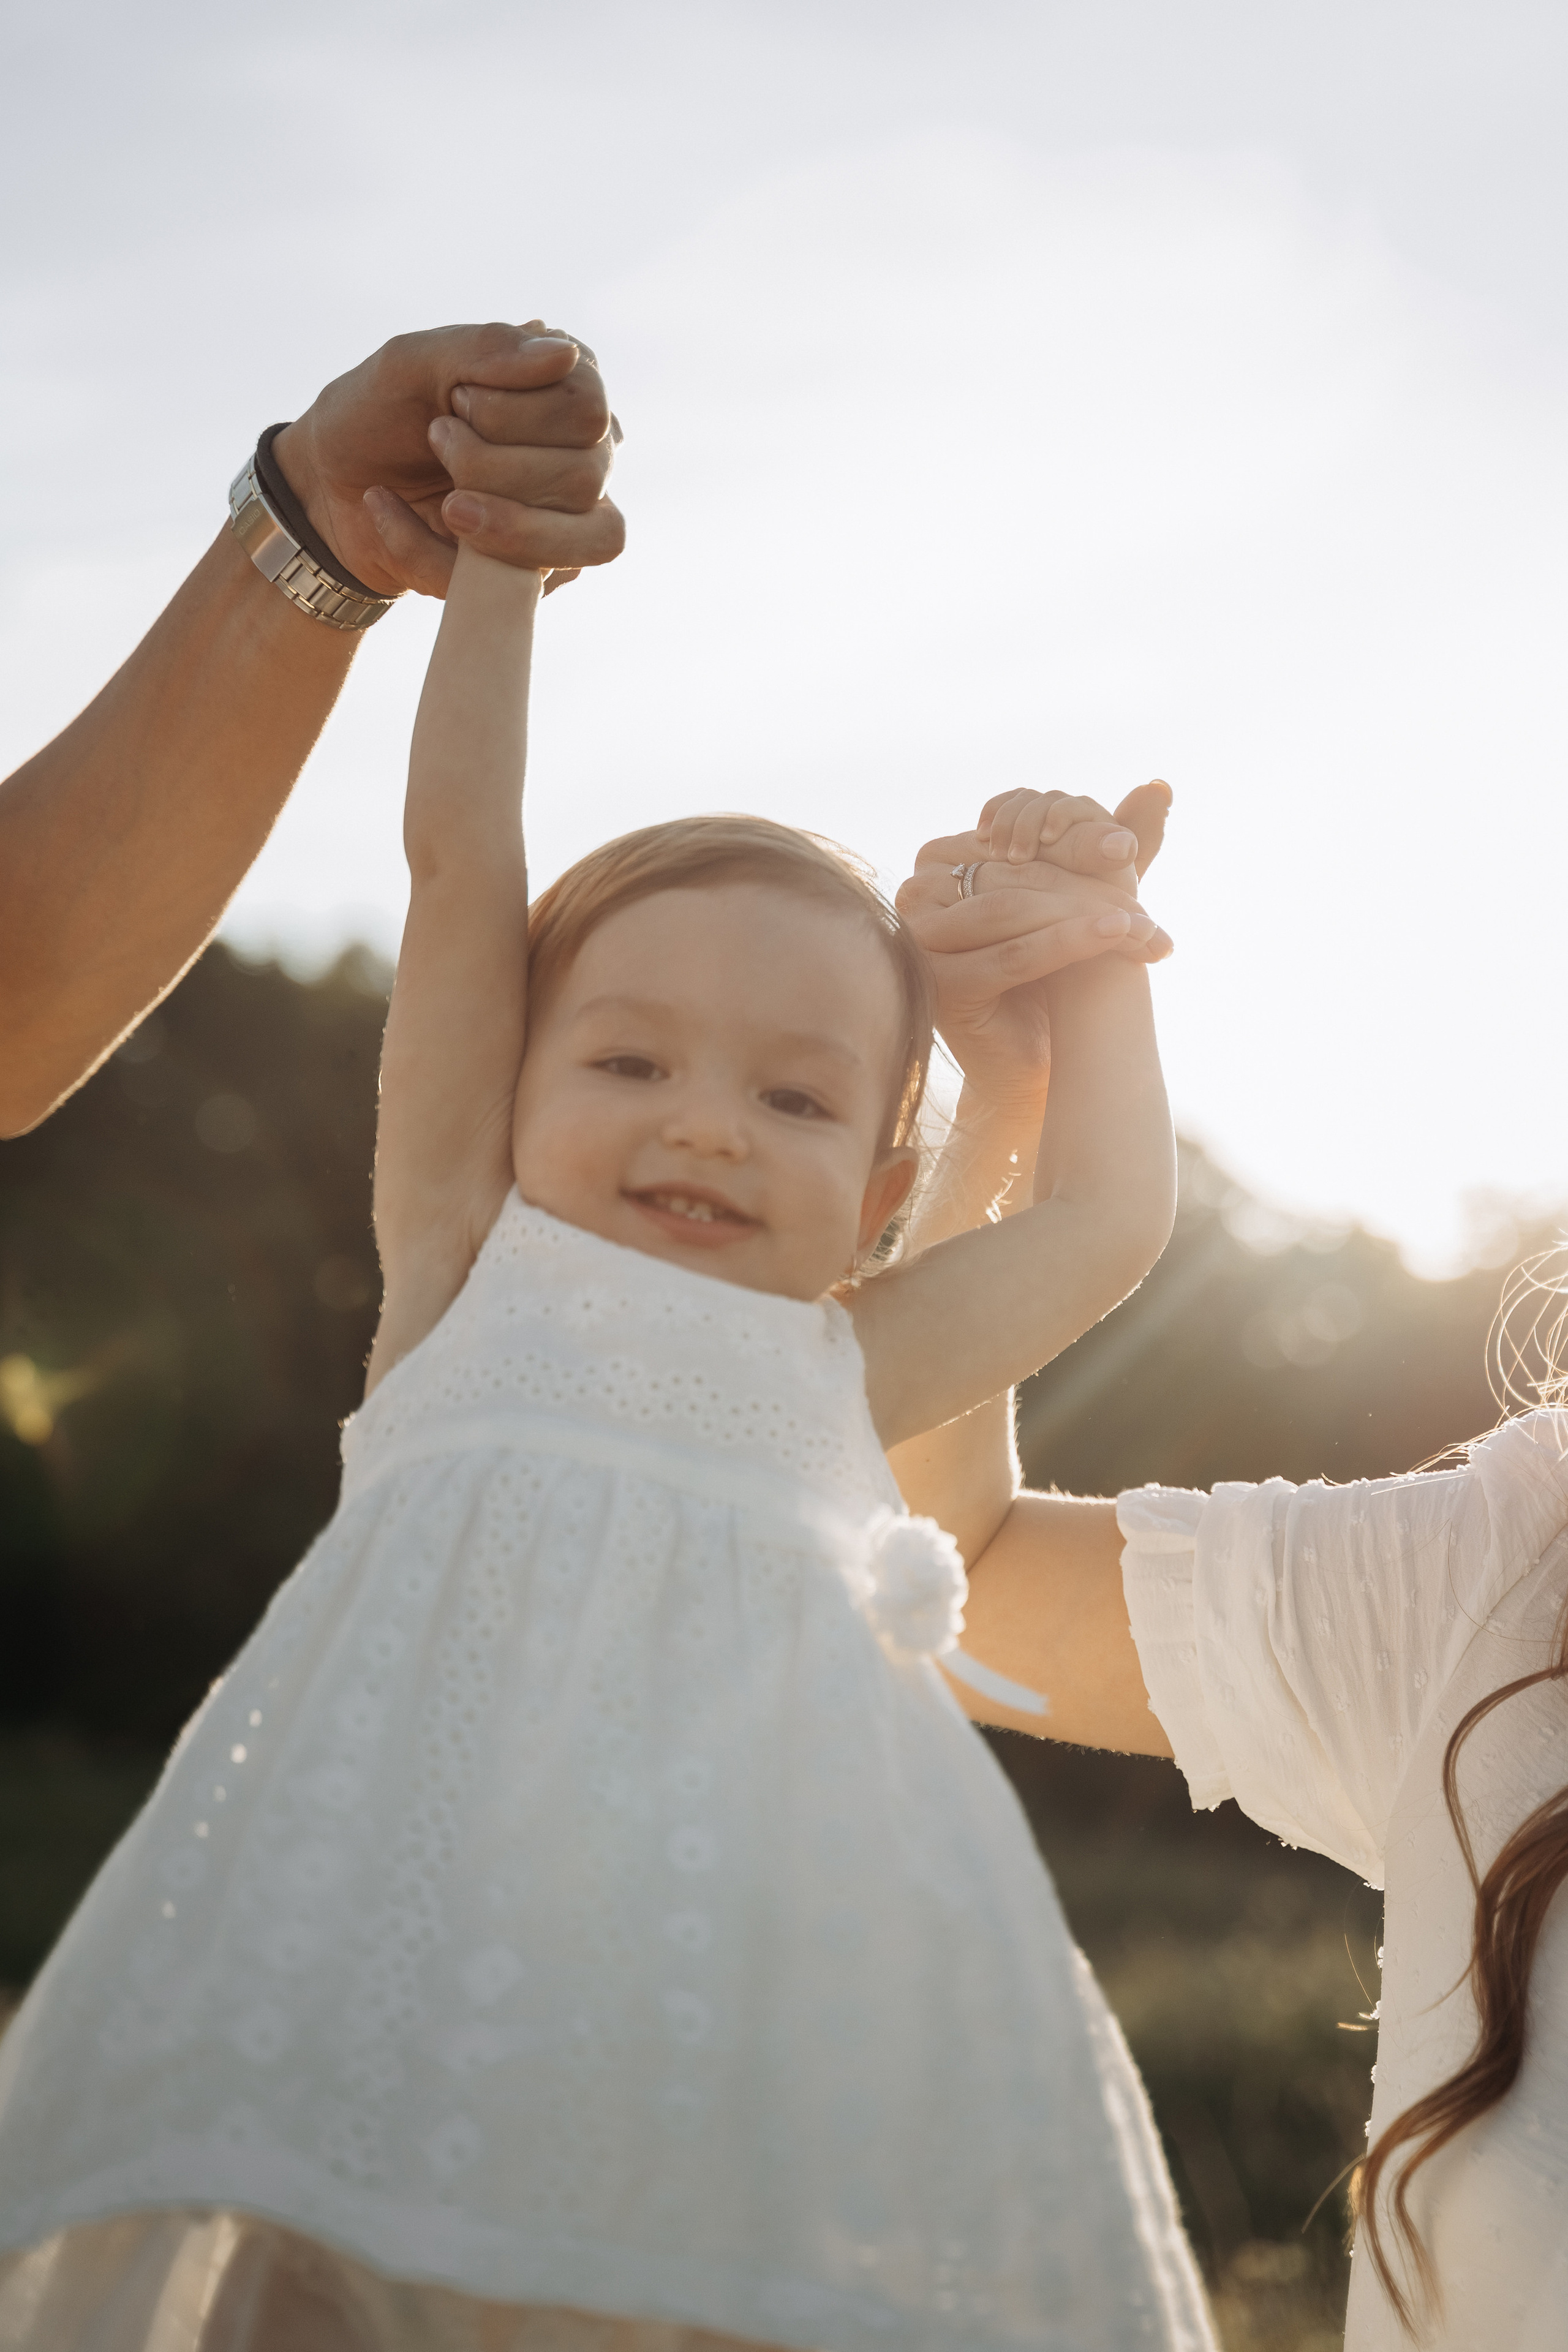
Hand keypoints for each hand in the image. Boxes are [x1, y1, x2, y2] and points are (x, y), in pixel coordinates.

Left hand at [271, 321, 624, 599]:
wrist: (324, 485)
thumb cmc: (377, 413)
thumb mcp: (413, 362)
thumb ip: (485, 348)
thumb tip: (566, 353)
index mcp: (565, 395)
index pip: (588, 411)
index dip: (520, 412)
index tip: (458, 399)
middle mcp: (580, 461)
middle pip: (584, 476)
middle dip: (493, 463)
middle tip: (436, 438)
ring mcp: (562, 527)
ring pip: (579, 540)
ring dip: (489, 515)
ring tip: (437, 495)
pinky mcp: (526, 582)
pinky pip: (507, 584)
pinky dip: (425, 546)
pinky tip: (388, 511)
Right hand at [895, 783, 1172, 1106]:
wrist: (1035, 1062)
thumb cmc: (1054, 976)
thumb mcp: (1083, 899)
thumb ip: (1108, 845)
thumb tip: (1160, 785)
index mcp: (941, 859)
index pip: (1014, 837)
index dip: (1076, 842)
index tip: (1132, 850)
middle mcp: (917, 893)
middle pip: (1016, 875)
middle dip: (1087, 886)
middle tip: (1145, 900)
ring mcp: (919, 939)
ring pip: (1014, 911)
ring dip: (1086, 915)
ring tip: (1142, 928)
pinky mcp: (936, 984)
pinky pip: (1014, 953)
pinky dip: (1069, 942)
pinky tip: (1115, 936)